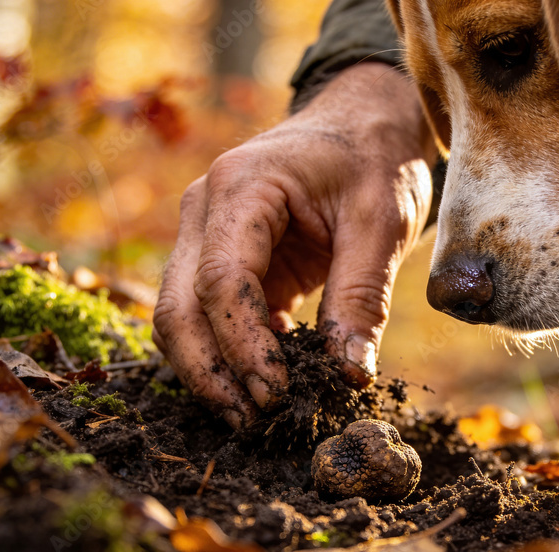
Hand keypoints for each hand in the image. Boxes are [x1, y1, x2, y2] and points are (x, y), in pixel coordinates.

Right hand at [153, 63, 437, 429]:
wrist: (359, 124)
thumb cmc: (372, 160)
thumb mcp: (381, 222)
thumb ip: (362, 296)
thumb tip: (348, 375)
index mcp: (241, 187)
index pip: (220, 279)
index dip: (244, 344)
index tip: (279, 393)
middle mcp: (205, 209)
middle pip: (177, 306)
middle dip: (211, 371)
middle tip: (257, 419)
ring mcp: (204, 234)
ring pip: (178, 317)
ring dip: (208, 371)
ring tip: (253, 414)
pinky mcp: (220, 259)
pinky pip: (205, 315)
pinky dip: (225, 354)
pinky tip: (260, 385)